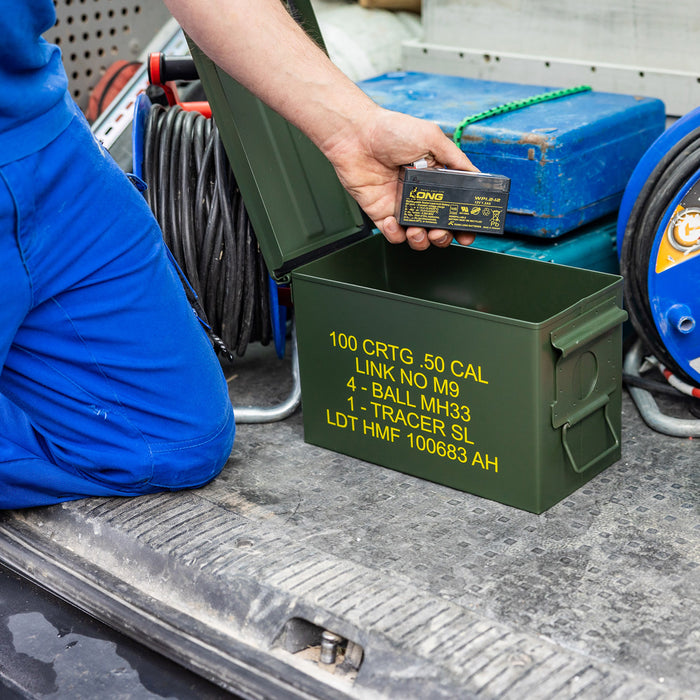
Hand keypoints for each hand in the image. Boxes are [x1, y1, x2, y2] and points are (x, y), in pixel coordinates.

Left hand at [322, 105, 478, 249]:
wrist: (356, 135)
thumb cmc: (391, 130)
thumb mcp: (432, 138)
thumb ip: (455, 159)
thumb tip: (477, 175)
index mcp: (435, 179)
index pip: (454, 206)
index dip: (462, 222)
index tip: (468, 231)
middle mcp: (419, 195)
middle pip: (438, 226)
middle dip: (444, 236)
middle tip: (441, 232)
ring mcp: (400, 205)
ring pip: (417, 235)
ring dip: (421, 240)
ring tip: (419, 232)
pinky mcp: (381, 213)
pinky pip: (392, 233)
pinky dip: (396, 234)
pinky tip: (395, 223)